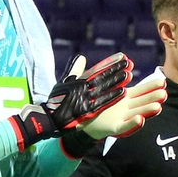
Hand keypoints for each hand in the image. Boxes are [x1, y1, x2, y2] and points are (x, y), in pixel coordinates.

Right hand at [8, 53, 132, 149]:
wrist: (48, 119)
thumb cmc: (55, 100)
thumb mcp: (63, 83)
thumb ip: (74, 70)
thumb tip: (82, 57)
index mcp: (78, 81)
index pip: (97, 69)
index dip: (110, 63)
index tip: (122, 57)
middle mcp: (82, 88)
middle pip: (102, 77)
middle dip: (116, 70)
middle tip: (129, 64)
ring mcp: (84, 100)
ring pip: (103, 88)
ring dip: (116, 82)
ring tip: (128, 75)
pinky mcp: (86, 111)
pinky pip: (102, 103)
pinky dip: (112, 97)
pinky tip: (122, 92)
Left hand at [81, 71, 166, 138]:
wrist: (75, 123)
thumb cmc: (81, 105)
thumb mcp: (82, 87)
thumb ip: (83, 72)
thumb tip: (81, 57)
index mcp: (121, 96)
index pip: (139, 90)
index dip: (150, 86)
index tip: (162, 80)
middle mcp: (124, 107)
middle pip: (142, 101)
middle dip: (153, 97)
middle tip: (164, 91)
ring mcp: (120, 118)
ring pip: (137, 113)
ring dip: (147, 110)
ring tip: (158, 106)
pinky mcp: (113, 128)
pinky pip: (124, 127)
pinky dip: (133, 124)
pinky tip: (140, 119)